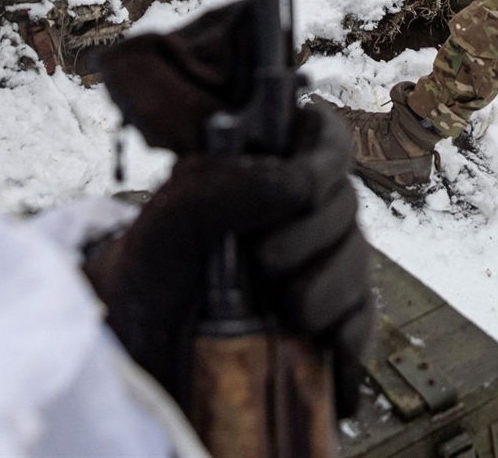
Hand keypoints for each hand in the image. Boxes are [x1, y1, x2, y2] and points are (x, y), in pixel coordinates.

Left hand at [90, 6, 372, 416]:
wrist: (136, 361)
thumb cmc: (147, 279)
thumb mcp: (168, 225)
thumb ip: (221, 188)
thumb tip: (295, 184)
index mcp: (258, 174)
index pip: (319, 136)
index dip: (325, 153)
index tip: (306, 182)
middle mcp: (291, 216)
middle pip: (343, 200)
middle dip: (314, 233)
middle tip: (267, 262)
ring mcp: (313, 269)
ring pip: (357, 258)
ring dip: (331, 286)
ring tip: (290, 313)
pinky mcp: (326, 322)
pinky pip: (362, 317)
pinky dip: (354, 332)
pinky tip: (334, 346)